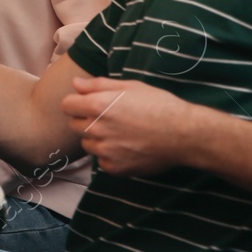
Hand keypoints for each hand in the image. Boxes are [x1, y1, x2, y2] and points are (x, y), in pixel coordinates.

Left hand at [60, 76, 197, 175]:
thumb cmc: (159, 106)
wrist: (185, 135)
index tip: (90, 104)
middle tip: (110, 119)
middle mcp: (97, 129)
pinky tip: (128, 148)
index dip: (77, 103)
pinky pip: (102, 161)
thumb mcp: (130, 87)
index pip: (66, 105)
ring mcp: (105, 151)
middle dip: (87, 121)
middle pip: (75, 125)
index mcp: (97, 106)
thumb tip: (76, 83)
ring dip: (98, 139)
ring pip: (88, 144)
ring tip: (121, 134)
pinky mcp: (114, 167)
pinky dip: (110, 156)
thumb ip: (98, 85)